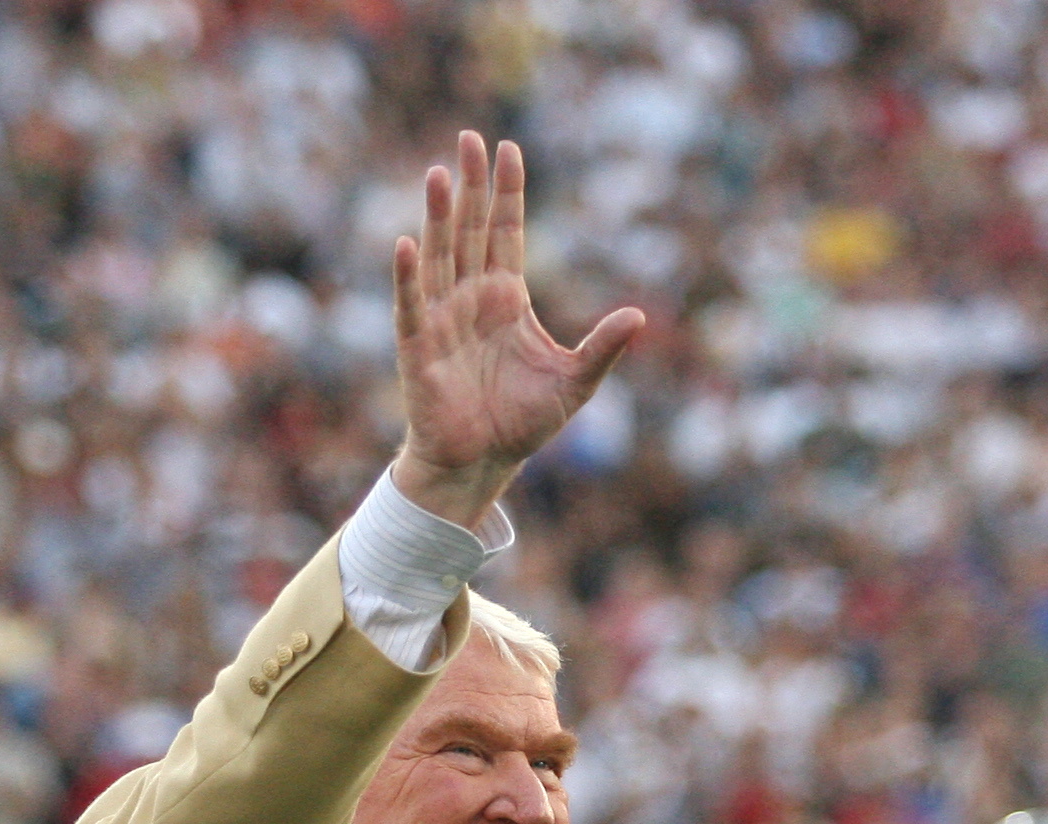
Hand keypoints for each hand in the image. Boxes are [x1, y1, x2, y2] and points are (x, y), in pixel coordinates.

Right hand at [390, 134, 643, 526]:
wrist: (482, 463)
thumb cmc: (522, 422)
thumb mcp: (576, 382)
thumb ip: (603, 347)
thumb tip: (639, 316)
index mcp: (507, 297)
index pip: (506, 232)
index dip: (507, 192)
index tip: (510, 148)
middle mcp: (471, 298)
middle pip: (471, 230)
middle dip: (472, 185)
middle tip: (470, 136)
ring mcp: (443, 318)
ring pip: (440, 256)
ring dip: (440, 217)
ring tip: (441, 174)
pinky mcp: (420, 348)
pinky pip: (413, 305)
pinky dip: (409, 277)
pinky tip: (408, 244)